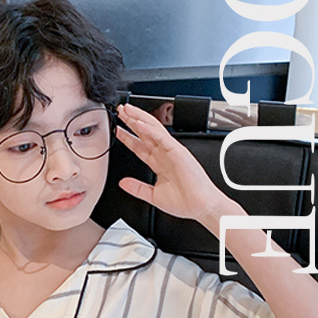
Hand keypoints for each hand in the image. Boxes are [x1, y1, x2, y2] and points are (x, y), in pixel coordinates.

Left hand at [116, 102, 230, 227]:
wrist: (200, 207)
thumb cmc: (184, 202)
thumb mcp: (153, 196)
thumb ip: (137, 188)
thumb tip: (123, 183)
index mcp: (160, 163)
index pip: (140, 146)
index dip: (127, 137)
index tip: (117, 131)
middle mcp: (165, 154)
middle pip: (145, 133)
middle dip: (132, 122)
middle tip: (120, 112)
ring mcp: (171, 151)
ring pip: (152, 129)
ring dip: (139, 118)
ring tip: (126, 110)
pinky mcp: (177, 151)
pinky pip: (161, 137)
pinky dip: (149, 129)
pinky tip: (138, 123)